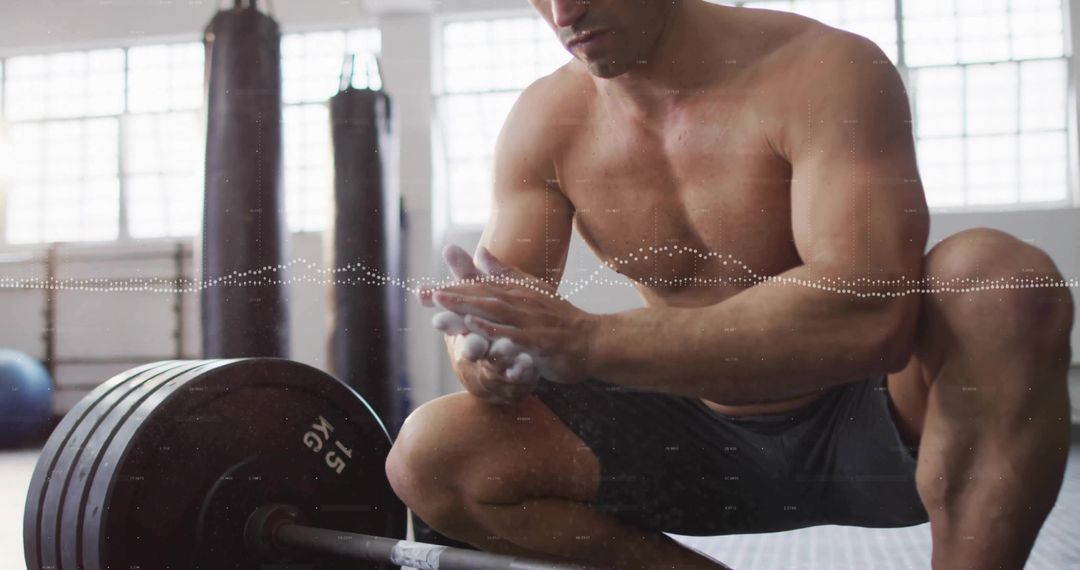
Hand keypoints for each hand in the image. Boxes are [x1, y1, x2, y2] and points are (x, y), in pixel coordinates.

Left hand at [432, 246, 596, 384]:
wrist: (594, 341)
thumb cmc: (560, 318)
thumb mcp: (532, 290)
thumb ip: (504, 272)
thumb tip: (479, 252)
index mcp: (517, 292)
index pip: (478, 288)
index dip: (451, 288)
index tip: (424, 291)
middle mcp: (521, 303)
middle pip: (481, 297)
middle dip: (450, 295)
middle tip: (422, 295)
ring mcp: (530, 322)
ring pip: (493, 312)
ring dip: (466, 308)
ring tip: (440, 305)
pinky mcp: (539, 342)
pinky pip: (513, 335)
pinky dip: (493, 329)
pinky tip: (474, 328)